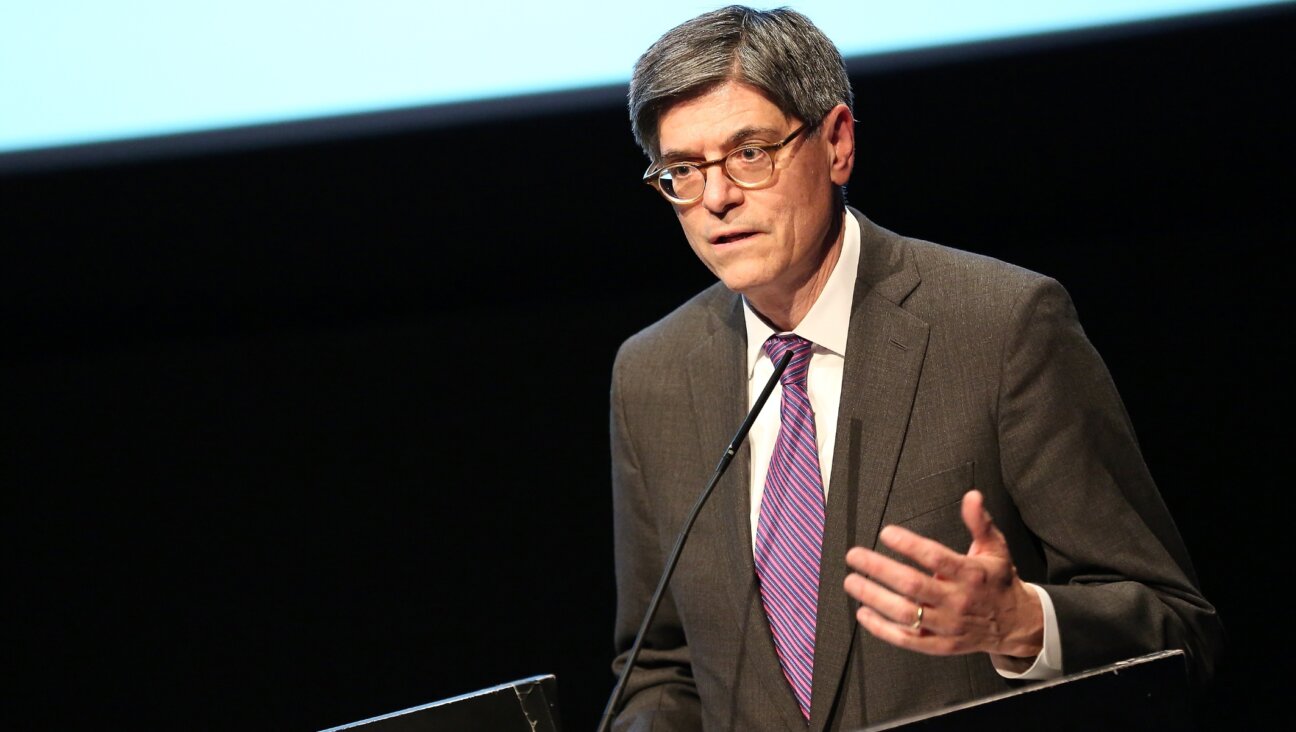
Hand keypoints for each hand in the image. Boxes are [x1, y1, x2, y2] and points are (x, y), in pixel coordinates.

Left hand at [842, 490, 1042, 663]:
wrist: (1016, 624)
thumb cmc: (998, 581)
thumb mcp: (996, 548)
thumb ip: (980, 522)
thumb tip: (972, 496)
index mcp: (971, 574)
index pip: (935, 557)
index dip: (908, 545)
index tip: (886, 533)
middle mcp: (958, 601)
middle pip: (913, 585)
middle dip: (879, 569)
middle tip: (855, 556)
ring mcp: (948, 626)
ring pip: (905, 613)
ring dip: (874, 597)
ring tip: (852, 581)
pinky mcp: (941, 645)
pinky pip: (907, 639)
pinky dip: (882, 629)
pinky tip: (863, 613)